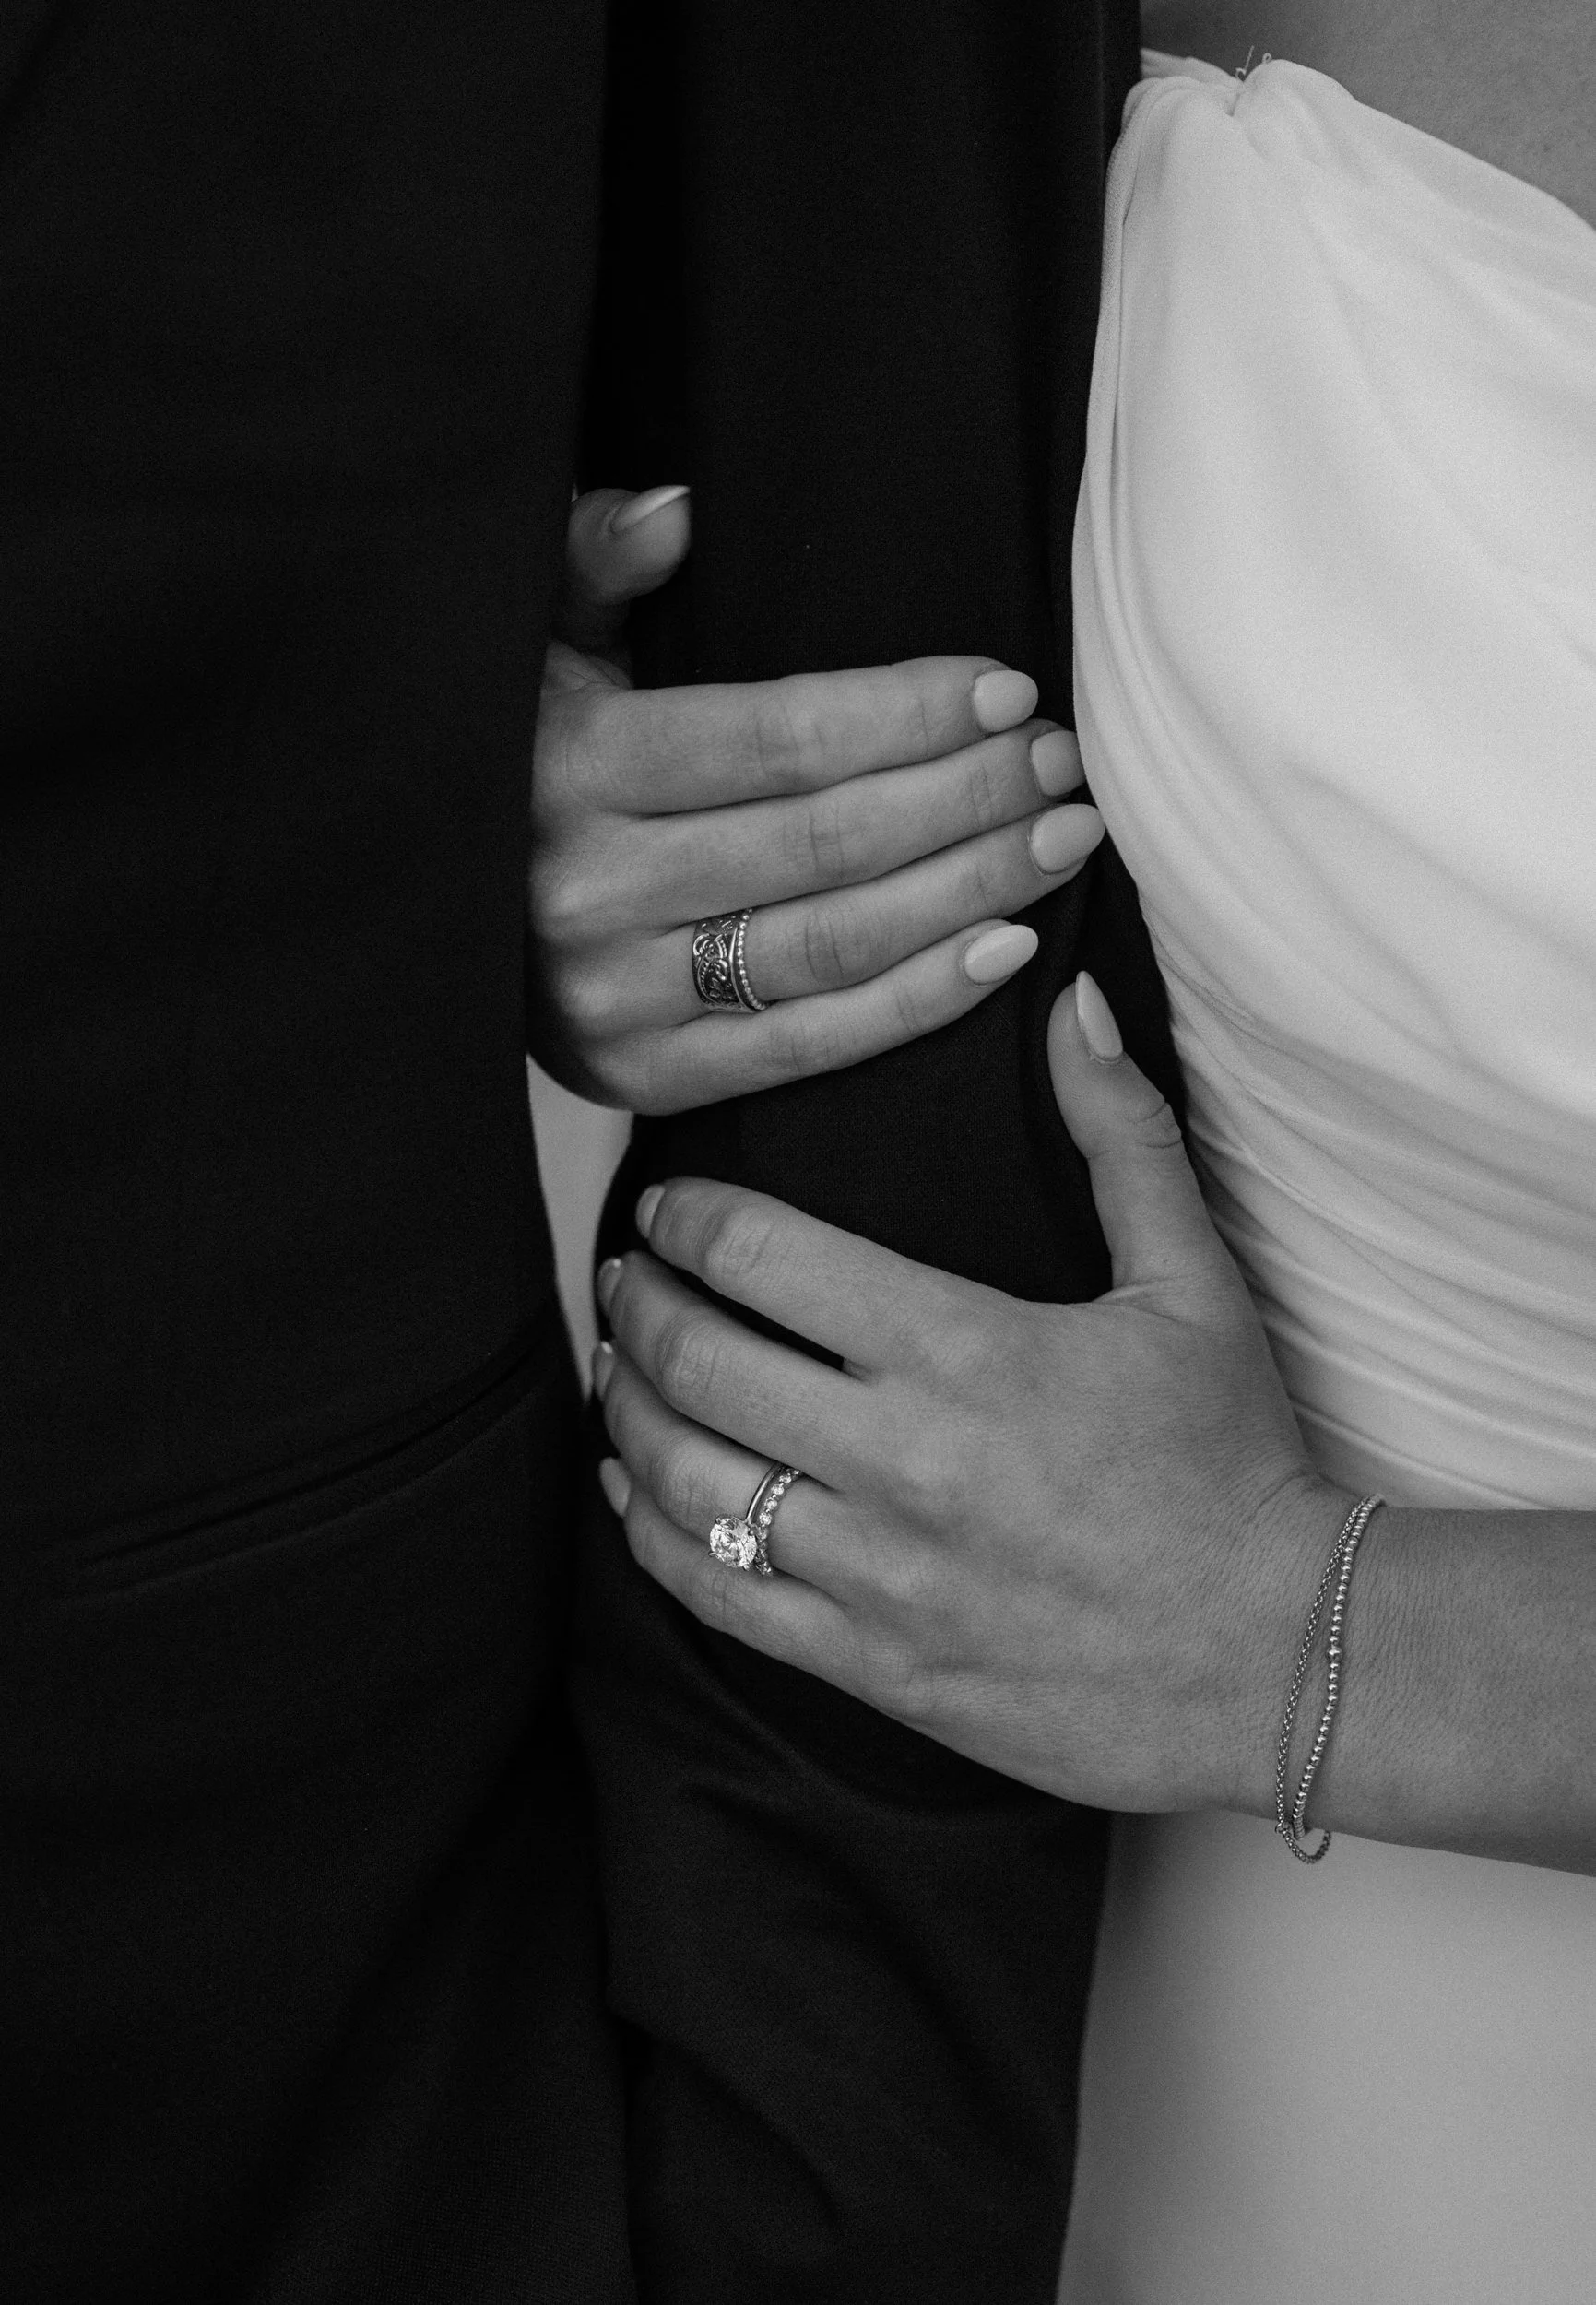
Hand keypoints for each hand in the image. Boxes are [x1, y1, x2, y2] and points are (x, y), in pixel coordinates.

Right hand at [530, 485, 1104, 1111]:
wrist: (428, 927)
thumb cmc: (511, 764)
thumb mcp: (529, 644)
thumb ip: (593, 563)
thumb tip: (676, 508)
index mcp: (569, 768)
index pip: (779, 739)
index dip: (908, 714)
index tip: (1010, 691)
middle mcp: (587, 890)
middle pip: (827, 840)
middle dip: (967, 796)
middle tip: (1062, 765)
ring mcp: (613, 998)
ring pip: (833, 943)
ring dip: (970, 891)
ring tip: (1062, 842)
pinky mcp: (642, 1080)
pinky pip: (807, 1047)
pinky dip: (918, 1004)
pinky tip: (1007, 950)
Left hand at [591, 971, 1350, 1813]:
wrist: (1280, 1657)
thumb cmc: (1233, 1463)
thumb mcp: (1192, 1283)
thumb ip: (1119, 1133)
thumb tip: (1074, 1001)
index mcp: (962, 1348)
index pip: (761, 1255)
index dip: (686, 1219)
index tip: (666, 1207)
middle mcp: (900, 1458)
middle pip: (698, 1360)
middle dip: (638, 1304)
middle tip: (625, 1276)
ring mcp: (877, 1571)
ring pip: (687, 1481)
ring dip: (629, 1412)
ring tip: (619, 1370)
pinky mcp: (873, 1664)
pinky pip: (718, 1597)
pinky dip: (651, 1536)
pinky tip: (634, 1491)